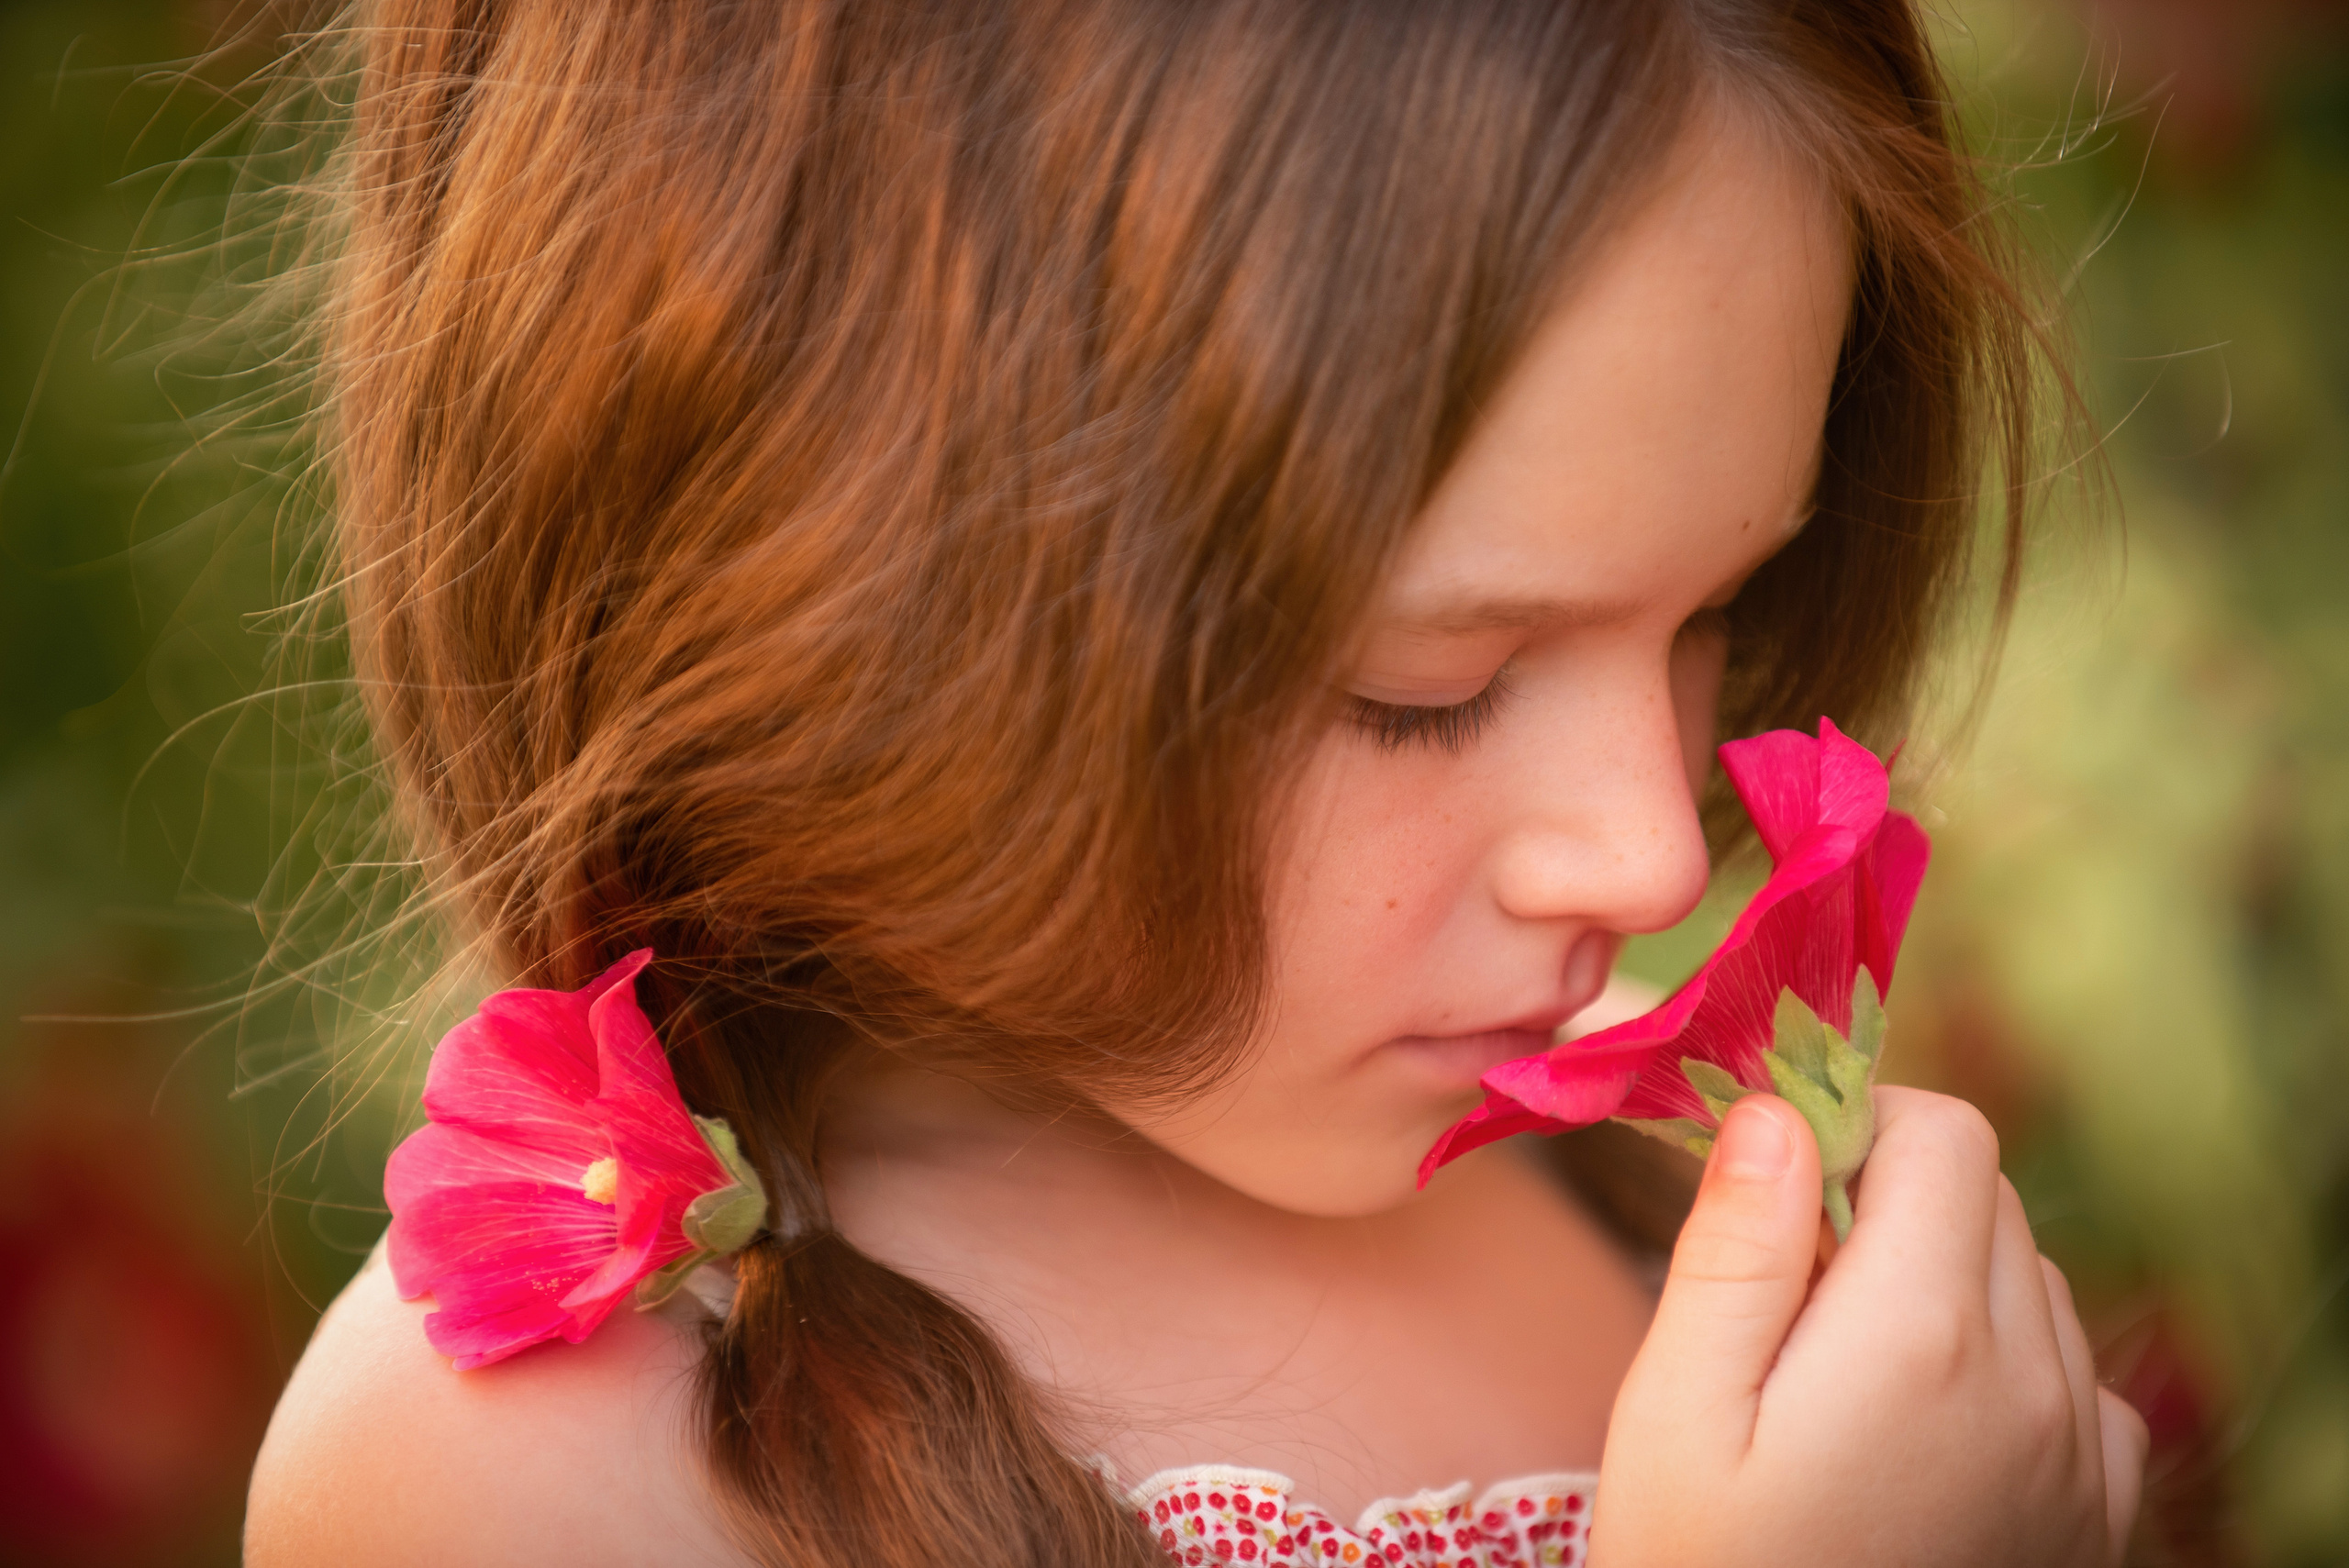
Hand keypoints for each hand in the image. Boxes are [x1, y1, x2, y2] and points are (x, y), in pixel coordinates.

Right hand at [1591, 1087, 2147, 1567]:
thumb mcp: (1676, 1412)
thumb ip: (1735, 1251)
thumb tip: (1777, 1109)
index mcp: (1919, 1335)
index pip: (1946, 1134)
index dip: (1857, 1122)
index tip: (1779, 1182)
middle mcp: (2030, 1380)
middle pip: (1990, 1197)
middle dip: (1891, 1200)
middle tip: (1788, 1285)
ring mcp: (2080, 1454)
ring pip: (2032, 1278)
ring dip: (1948, 1277)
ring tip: (1843, 1368)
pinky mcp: (2095, 1513)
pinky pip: (2077, 1374)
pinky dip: (2011, 1362)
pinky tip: (1927, 1423)